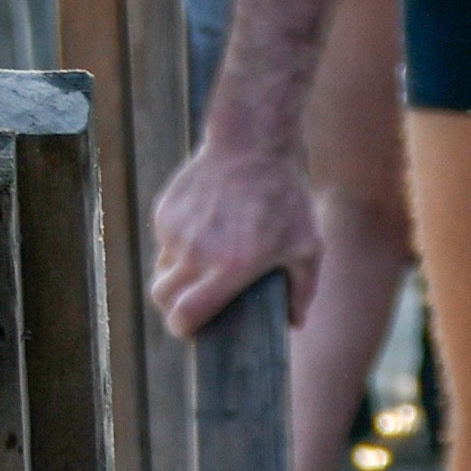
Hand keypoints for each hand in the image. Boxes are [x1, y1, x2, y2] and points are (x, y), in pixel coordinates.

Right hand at [143, 132, 318, 335]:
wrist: (252, 143)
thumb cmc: (286, 196)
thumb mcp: (308, 245)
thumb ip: (303, 289)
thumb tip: (294, 323)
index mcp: (229, 268)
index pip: (185, 315)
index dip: (184, 327)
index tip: (192, 328)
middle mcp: (196, 253)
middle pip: (162, 298)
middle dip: (173, 307)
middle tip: (192, 304)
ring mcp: (177, 231)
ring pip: (162, 270)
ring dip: (177, 277)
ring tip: (202, 269)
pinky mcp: (166, 212)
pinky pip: (165, 243)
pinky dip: (179, 246)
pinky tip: (204, 233)